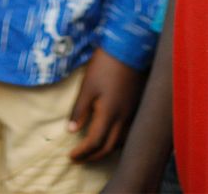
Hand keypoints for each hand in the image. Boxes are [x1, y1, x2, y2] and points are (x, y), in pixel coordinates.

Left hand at [68, 49, 144, 163]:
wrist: (129, 49)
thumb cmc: (105, 65)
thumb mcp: (87, 87)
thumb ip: (80, 110)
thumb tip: (71, 131)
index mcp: (109, 114)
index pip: (95, 143)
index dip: (82, 152)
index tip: (71, 156)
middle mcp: (124, 118)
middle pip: (109, 147)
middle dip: (93, 157)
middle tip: (79, 159)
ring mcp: (133, 113)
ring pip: (121, 142)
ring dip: (106, 150)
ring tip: (93, 150)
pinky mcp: (137, 107)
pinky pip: (128, 133)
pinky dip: (117, 141)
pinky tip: (110, 136)